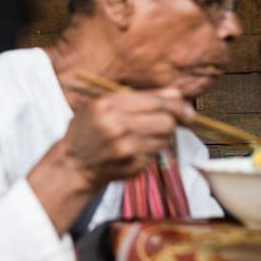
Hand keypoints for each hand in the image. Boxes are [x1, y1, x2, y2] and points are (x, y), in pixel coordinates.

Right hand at [61, 88, 194, 187]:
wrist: (73, 164)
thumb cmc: (87, 130)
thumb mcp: (103, 105)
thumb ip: (140, 97)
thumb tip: (176, 94)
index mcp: (108, 106)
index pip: (156, 103)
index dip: (176, 105)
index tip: (186, 109)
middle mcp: (117, 127)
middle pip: (166, 122)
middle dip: (172, 121)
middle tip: (168, 122)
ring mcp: (125, 149)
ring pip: (164, 139)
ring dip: (160, 136)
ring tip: (142, 135)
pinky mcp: (132, 166)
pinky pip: (155, 154)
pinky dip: (149, 150)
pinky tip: (133, 149)